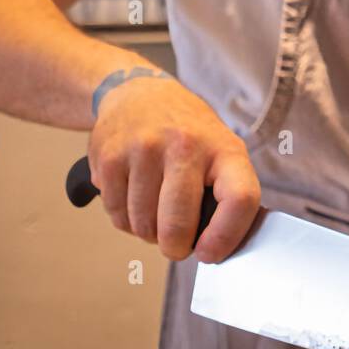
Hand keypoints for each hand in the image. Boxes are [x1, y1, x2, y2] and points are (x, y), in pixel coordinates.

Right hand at [87, 77, 261, 262]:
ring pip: (143, 225)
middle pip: (178, 224)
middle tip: (176, 244)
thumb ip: (227, 196)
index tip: (209, 253)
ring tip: (155, 211)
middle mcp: (185, 144)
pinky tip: (134, 199)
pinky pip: (116, 215)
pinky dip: (126, 220)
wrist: (139, 95)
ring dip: (148, 232)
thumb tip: (219, 249)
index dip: (225, 236)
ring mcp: (144, 148)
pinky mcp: (110, 156)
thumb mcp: (221, 152)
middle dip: (176, 247)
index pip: (239, 199)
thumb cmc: (188, 135)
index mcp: (224, 149)